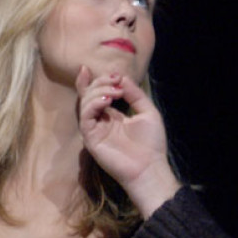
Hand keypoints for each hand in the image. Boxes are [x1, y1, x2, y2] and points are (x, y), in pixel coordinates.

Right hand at [76, 66, 179, 217]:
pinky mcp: (91, 139)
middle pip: (89, 95)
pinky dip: (93, 105)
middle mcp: (101, 122)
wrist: (150, 168)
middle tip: (115, 80)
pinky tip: (106, 101)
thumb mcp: (148, 112)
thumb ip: (135, 94)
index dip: (93, 80)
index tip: (99, 69)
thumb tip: (122, 77)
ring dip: (97, 92)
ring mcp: (95, 130)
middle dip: (100, 83)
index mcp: (112, 116)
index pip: (96, 95)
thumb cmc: (152, 144)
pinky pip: (85, 118)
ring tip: (114, 91)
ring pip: (85, 104)